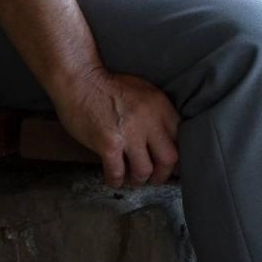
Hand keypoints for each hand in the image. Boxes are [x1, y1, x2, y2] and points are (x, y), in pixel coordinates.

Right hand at [54, 67, 179, 187]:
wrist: (80, 80)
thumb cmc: (109, 86)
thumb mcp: (143, 92)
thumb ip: (157, 113)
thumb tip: (165, 139)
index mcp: (160, 105)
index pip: (181, 137)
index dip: (177, 156)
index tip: (170, 165)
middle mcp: (149, 120)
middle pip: (169, 158)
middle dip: (162, 174)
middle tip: (154, 178)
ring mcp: (129, 133)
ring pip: (144, 170)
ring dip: (138, 179)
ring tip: (133, 179)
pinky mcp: (108, 144)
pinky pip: (117, 173)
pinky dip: (116, 181)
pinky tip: (114, 179)